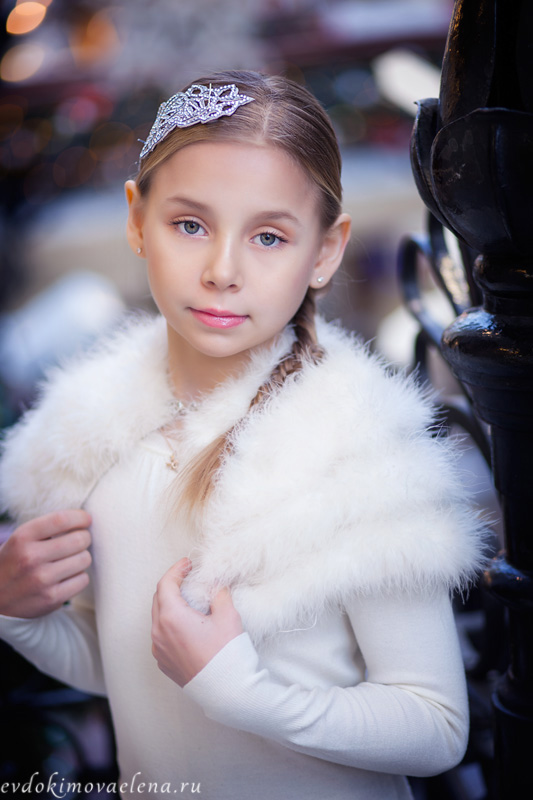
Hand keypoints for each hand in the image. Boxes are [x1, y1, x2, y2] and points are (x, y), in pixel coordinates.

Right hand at [0, 510, 91, 617]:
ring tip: (70, 560)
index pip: (61, 520)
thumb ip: (46, 529)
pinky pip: (83, 579)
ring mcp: (42, 579)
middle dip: (84, 538)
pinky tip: (67, 577)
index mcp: (22, 538)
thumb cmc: (15, 563)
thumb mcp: (20, 540)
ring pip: (84, 559)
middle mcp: (31, 557)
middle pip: (79, 539)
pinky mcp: (52, 598)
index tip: (86, 519)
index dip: (80, 517)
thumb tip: (83, 520)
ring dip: (82, 558)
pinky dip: (79, 577)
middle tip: (80, 541)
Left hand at [151, 557, 242, 686]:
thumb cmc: (227, 653)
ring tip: (188, 601)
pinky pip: (161, 637)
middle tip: (188, 578)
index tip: (188, 564)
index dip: (176, 570)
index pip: (165, 584)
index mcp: (171, 617)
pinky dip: (170, 624)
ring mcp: (159, 650)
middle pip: (158, 599)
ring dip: (170, 606)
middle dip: (172, 585)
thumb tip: (216, 585)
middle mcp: (159, 633)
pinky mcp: (164, 663)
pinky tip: (187, 625)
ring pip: (158, 619)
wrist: (227, 692)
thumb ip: (219, 594)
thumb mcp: (228, 616)